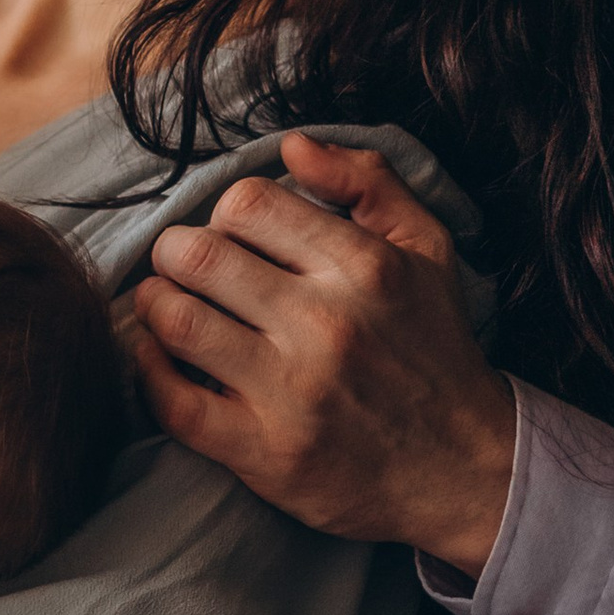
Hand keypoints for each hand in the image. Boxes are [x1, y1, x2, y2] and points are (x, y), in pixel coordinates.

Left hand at [131, 134, 517, 574]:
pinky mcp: (265, 453)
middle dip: (175, 253)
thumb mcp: (427, 247)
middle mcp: (327, 324)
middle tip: (183, 269)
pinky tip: (159, 358)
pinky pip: (174, 402)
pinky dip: (150, 372)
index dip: (226, 214)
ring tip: (166, 307)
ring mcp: (292, 391)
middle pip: (199, 254)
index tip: (233, 239)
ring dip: (155, 306)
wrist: (463, 468)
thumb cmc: (434, 348)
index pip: (247, 203)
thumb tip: (291, 146)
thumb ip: (367, 180)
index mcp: (364, 266)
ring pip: (177, 321)